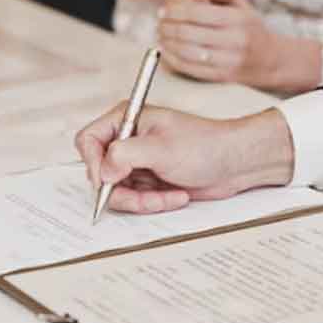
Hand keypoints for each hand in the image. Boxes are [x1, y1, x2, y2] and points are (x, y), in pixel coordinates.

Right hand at [74, 103, 293, 213]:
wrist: (234, 163)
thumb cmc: (206, 145)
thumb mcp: (162, 148)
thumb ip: (126, 155)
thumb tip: (103, 172)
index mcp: (126, 119)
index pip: (88, 141)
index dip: (94, 163)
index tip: (109, 181)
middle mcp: (127, 139)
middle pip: (100, 172)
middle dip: (123, 191)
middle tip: (145, 197)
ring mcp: (136, 162)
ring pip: (117, 191)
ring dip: (142, 200)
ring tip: (168, 196)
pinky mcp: (147, 180)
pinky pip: (135, 199)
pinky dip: (153, 203)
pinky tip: (175, 196)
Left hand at [157, 0, 322, 93]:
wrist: (270, 61)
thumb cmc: (250, 29)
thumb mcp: (241, 4)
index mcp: (237, 19)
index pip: (196, 13)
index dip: (174, 11)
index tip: (163, 11)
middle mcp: (233, 40)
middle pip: (187, 32)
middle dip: (167, 26)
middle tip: (159, 23)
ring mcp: (227, 61)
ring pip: (186, 52)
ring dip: (167, 43)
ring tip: (160, 36)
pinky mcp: (221, 77)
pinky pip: (190, 68)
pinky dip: (172, 59)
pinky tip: (166, 51)